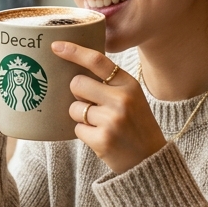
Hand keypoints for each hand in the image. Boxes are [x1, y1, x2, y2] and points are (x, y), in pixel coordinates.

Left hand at [53, 41, 165, 174]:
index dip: (74, 51)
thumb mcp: (132, 97)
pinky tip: (101, 138)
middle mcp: (121, 99)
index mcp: (129, 84)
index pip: (97, 61)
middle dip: (78, 94)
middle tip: (92, 106)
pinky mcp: (102, 140)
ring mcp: (112, 120)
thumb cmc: (136, 125)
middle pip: (77, 84)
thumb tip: (75, 73)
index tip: (56, 46)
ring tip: (101, 125)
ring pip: (74, 108)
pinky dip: (85, 133)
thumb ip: (110, 84)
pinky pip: (77, 129)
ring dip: (81, 117)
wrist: (150, 160)